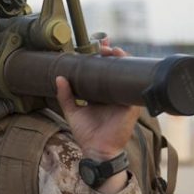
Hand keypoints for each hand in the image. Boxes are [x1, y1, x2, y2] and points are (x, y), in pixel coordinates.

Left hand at [55, 41, 140, 193]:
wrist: (97, 149)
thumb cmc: (87, 133)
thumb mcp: (72, 111)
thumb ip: (66, 96)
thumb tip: (59, 78)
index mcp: (101, 94)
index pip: (103, 70)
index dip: (101, 57)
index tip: (96, 44)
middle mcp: (113, 94)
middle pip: (115, 68)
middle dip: (111, 53)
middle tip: (103, 44)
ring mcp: (123, 98)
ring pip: (126, 73)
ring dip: (122, 59)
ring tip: (112, 50)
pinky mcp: (131, 105)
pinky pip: (134, 87)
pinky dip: (131, 74)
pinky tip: (125, 64)